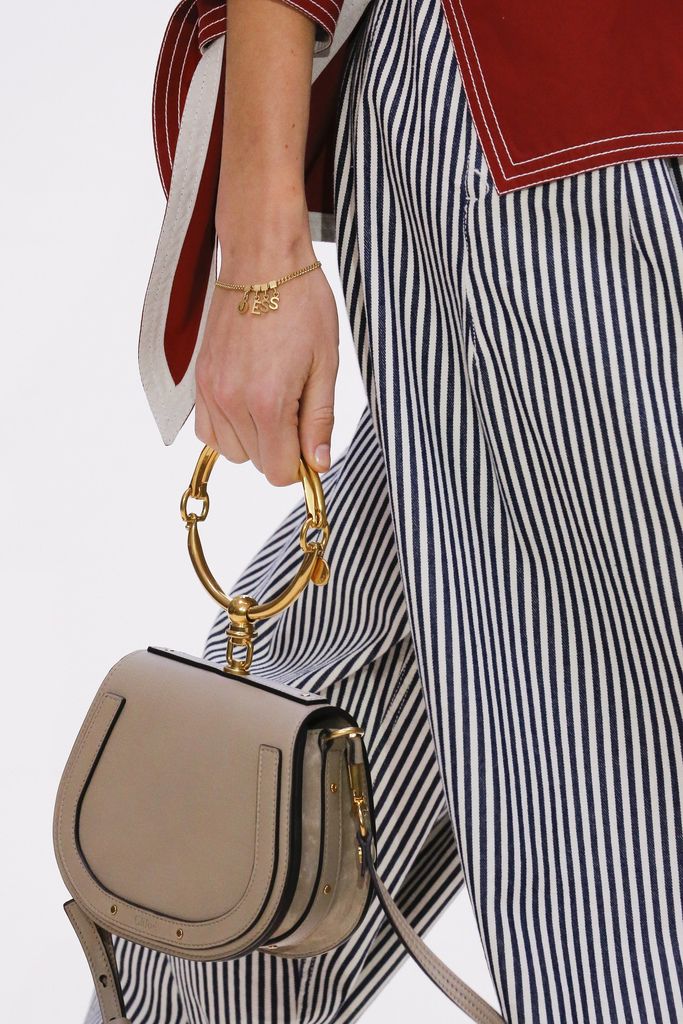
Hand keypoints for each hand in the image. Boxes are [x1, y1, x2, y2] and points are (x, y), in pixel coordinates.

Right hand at [194, 236, 339, 485]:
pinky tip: (248, 403)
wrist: (262, 258)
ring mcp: (211, 391)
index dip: (300, 465)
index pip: (278, 472)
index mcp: (269, 402)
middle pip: (256, 463)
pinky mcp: (199, 379)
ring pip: (230, 451)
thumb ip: (320, 420)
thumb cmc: (301, 302)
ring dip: (254, 439)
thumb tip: (318, 465)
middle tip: (297, 407)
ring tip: (273, 401)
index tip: (311, 442)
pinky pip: (206, 430)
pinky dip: (227, 428)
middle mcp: (232, 402)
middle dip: (280, 448)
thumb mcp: (325, 364)